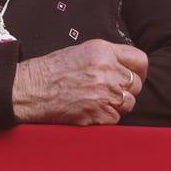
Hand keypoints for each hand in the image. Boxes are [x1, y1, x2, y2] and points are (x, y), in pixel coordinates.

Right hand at [12, 39, 148, 124]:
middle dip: (126, 90)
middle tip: (109, 92)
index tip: (134, 76)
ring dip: (117, 105)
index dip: (138, 71)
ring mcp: (104, 93)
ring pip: (128, 103)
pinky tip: (89, 111)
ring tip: (96, 101)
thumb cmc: (52, 71)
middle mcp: (108, 70)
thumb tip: (128, 67)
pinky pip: (116, 118)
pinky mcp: (98, 113)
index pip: (140, 60)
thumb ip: (108, 57)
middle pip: (136, 84)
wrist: (30, 90)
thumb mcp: (82, 52)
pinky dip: (105, 118)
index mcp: (104, 51)